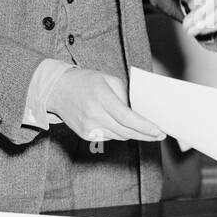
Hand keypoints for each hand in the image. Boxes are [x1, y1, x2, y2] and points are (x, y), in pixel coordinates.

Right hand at [45, 67, 165, 142]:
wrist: (57, 90)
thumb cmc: (85, 81)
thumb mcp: (108, 79)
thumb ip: (125, 95)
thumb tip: (141, 111)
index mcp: (101, 97)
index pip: (126, 117)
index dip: (144, 126)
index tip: (158, 130)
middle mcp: (94, 114)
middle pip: (126, 131)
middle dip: (146, 135)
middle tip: (159, 135)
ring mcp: (89, 127)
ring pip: (120, 136)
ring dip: (134, 134)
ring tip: (145, 130)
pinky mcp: (86, 135)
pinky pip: (110, 137)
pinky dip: (119, 132)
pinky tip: (123, 126)